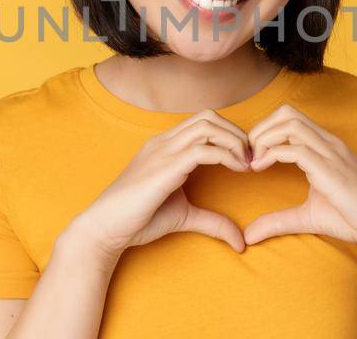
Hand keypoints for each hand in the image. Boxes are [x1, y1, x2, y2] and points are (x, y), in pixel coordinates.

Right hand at [71, 109, 251, 260]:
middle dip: (237, 133)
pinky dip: (227, 155)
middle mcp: (163, 142)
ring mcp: (163, 152)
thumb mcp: (184, 216)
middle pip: (209, 116)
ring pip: (208, 126)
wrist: (104, 229)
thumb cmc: (137, 219)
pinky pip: (203, 149)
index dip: (230, 134)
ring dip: (235, 141)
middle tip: (252, 158)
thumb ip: (211, 221)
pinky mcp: (165, 168)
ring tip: (247, 164)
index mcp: (165, 146)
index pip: (203, 122)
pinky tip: (238, 170)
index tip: (247, 159)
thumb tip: (240, 240)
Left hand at [243, 104, 356, 254]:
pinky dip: (271, 154)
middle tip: (247, 155)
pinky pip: (296, 149)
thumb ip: (278, 221)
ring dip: (263, 138)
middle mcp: (328, 143)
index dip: (264, 131)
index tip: (250, 157)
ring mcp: (332, 153)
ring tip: (252, 161)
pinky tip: (260, 169)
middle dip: (260, 129)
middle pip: (287, 113)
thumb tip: (249, 236)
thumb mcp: (307, 217)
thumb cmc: (355, 218)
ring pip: (290, 124)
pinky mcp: (332, 170)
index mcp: (325, 147)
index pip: (289, 119)